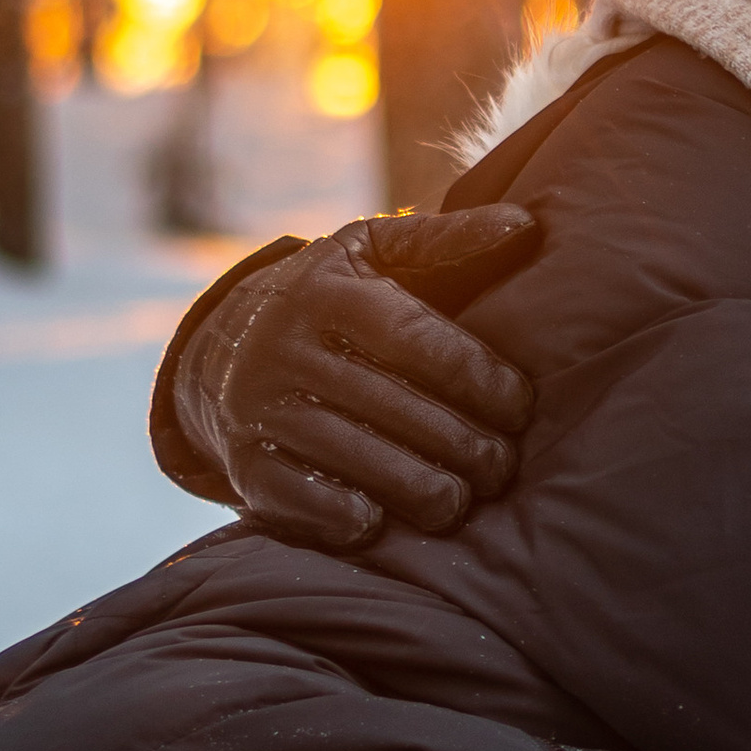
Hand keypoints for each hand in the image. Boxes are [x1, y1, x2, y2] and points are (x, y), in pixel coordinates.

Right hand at [166, 206, 541, 550]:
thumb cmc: (337, 297)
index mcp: (326, 292)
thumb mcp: (378, 253)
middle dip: (458, 443)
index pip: (413, 339)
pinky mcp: (241, 461)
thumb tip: (527, 227)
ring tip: (461, 503)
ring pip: (348, 455)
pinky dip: (338, 515)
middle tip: (503, 468)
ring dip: (414, 488)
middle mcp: (282, 347)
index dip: (476, 378)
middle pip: (388, 405)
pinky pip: (292, 495)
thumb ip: (449, 241)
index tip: (520, 408)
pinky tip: (380, 524)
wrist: (222, 343)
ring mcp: (256, 406)